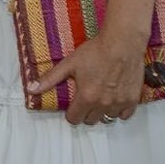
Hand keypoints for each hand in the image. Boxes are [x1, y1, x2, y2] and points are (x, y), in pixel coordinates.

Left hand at [29, 31, 143, 125]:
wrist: (122, 44)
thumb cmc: (95, 52)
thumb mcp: (69, 64)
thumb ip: (50, 79)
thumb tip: (31, 89)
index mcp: (86, 98)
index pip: (74, 119)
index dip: (71, 114)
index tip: (72, 107)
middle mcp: (103, 104)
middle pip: (91, 120)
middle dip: (85, 113)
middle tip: (85, 101)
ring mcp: (120, 103)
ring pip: (108, 118)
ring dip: (102, 112)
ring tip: (100, 99)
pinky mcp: (134, 99)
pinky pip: (125, 115)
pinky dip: (120, 111)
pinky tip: (114, 100)